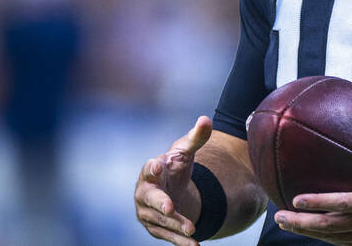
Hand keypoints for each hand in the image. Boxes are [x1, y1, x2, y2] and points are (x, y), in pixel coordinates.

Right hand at [135, 116, 212, 245]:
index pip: (148, 169)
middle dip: (160, 204)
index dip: (151, 168)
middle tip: (170, 208)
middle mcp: (144, 193)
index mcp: (151, 171)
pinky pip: (167, 236)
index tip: (157, 167)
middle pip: (150, 199)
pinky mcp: (155, 227)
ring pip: (159, 221)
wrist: (171, 188)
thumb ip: (196, 137)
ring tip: (192, 229)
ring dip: (175, 226)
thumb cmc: (175, 166)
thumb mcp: (186, 151)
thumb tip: (207, 119)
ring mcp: (148, 212)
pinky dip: (179, 242)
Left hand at [273, 110, 351, 245]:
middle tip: (279, 217)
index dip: (317, 203)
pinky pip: (342, 243)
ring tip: (287, 224)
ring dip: (308, 233)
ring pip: (332, 239)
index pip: (341, 205)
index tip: (296, 200)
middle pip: (328, 228)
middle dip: (302, 225)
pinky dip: (325, 238)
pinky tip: (312, 232)